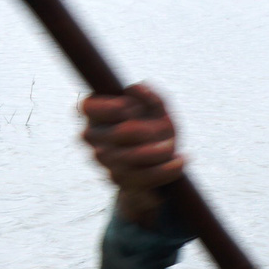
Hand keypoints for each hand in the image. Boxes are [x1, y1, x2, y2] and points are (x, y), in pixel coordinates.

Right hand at [79, 83, 184, 225]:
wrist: (161, 165)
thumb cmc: (157, 130)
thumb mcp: (159, 112)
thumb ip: (151, 96)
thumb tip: (133, 88)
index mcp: (96, 113)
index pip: (88, 107)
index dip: (110, 108)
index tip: (131, 110)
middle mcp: (92, 136)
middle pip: (116, 133)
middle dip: (145, 130)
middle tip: (163, 129)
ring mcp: (102, 160)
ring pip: (128, 157)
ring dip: (157, 151)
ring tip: (172, 146)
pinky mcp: (117, 180)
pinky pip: (140, 176)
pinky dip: (165, 170)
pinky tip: (179, 161)